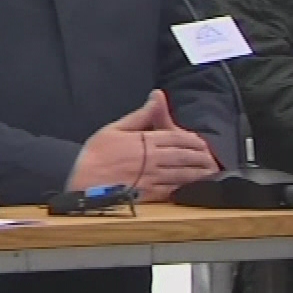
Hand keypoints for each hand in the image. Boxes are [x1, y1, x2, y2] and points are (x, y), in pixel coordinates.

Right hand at [68, 91, 219, 200]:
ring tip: (208, 172)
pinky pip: (170, 191)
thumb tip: (156, 97)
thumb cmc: (95, 154)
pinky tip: (191, 187)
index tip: (200, 142)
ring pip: (181, 174)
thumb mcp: (115, 128)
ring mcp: (150, 178)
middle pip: (183, 156)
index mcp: (144, 140)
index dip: (191, 139)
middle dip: (199, 156)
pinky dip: (184, 188)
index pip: (176, 137)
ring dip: (197, 173)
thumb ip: (140, 115)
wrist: (81, 180)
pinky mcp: (147, 195)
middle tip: (211, 157)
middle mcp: (151, 159)